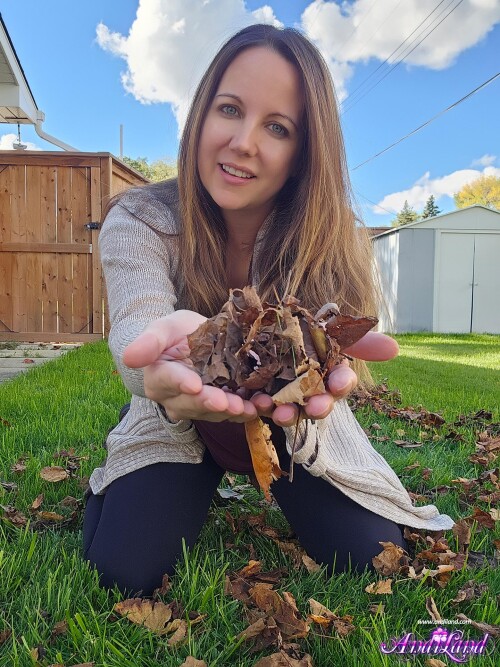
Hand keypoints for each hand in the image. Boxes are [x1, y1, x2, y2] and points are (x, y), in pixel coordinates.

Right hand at [123, 311, 258, 422]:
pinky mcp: (221, 408)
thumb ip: (150, 341)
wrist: (195, 342)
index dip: (181, 383)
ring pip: (213, 413)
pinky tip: (261, 406)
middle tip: (226, 402)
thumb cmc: (177, 333)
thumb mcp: (165, 327)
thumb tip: (129, 358)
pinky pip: (233, 414)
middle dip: (210, 403)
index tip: (194, 384)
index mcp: (159, 377)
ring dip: (233, 411)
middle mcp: (175, 398)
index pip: (167, 381)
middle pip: (191, 403)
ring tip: (249, 407)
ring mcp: (199, 407)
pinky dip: (248, 411)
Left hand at [251, 331, 398, 426]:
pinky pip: (255, 407)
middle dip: (318, 406)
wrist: (261, 330)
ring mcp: (279, 397)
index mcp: (326, 376)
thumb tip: (394, 348)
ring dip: (286, 414)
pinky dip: (254, 407)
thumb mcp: (327, 331)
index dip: (342, 383)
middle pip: (316, 404)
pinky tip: (253, 404)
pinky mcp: (254, 398)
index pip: (340, 383)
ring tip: (280, 411)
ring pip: (287, 411)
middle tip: (317, 407)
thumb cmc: (300, 335)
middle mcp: (306, 392)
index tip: (341, 383)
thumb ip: (357, 340)